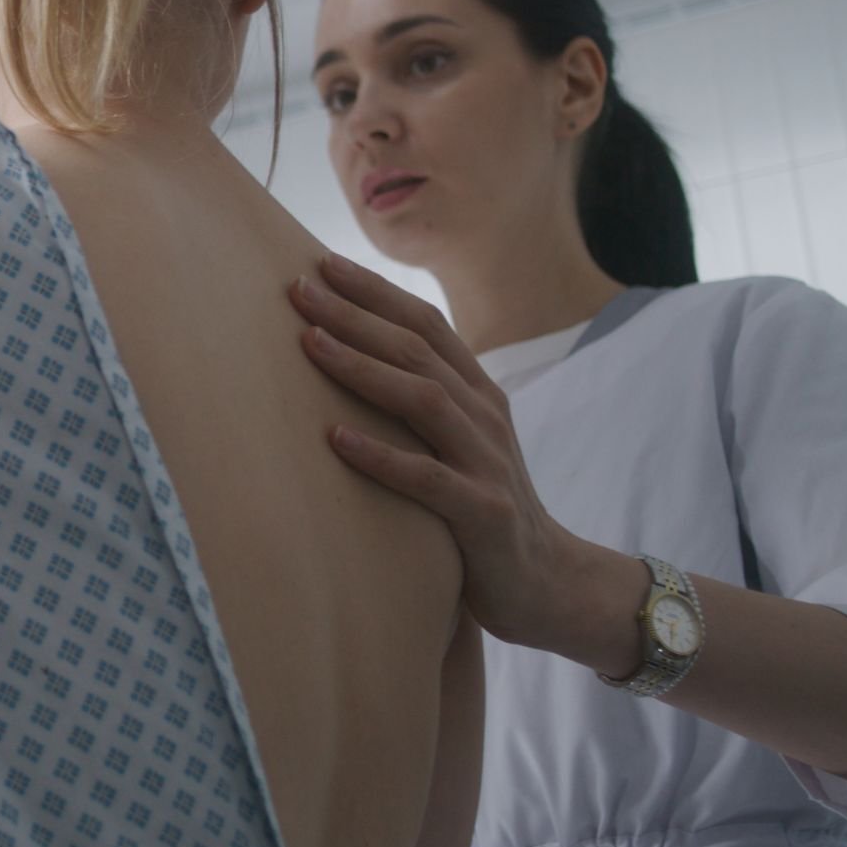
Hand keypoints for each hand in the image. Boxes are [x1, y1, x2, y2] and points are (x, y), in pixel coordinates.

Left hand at [289, 254, 644, 671]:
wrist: (549, 582)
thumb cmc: (481, 508)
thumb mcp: (458, 445)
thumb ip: (423, 406)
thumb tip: (351, 364)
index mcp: (478, 394)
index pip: (425, 325)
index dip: (375, 292)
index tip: (320, 264)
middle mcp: (485, 416)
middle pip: (417, 348)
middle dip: (355, 314)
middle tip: (298, 288)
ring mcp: (486, 462)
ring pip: (423, 398)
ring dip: (362, 367)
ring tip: (310, 344)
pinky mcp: (483, 513)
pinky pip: (427, 478)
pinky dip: (380, 456)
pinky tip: (336, 439)